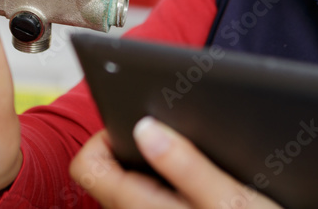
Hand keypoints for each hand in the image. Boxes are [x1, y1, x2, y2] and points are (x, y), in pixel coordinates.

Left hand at [69, 117, 281, 208]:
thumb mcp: (229, 199)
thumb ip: (185, 165)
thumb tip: (144, 128)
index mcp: (141, 208)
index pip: (88, 166)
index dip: (105, 135)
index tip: (140, 118)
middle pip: (112, 171)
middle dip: (138, 141)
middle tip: (176, 126)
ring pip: (137, 183)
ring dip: (159, 160)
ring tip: (197, 148)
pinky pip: (158, 195)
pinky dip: (173, 179)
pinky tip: (209, 176)